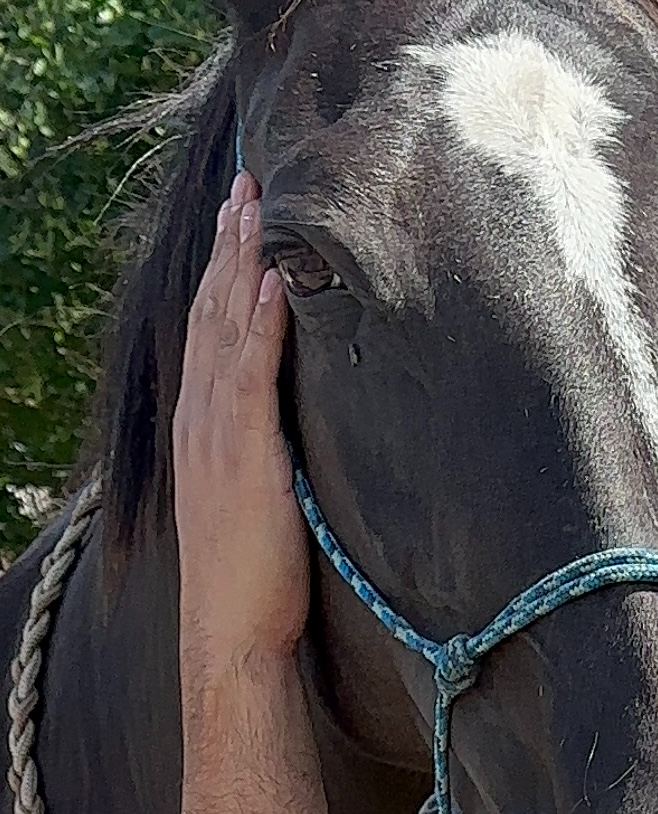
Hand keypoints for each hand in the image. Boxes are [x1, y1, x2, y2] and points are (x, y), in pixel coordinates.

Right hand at [173, 172, 307, 663]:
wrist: (232, 630)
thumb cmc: (254, 569)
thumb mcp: (256, 489)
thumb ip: (265, 442)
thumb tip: (297, 411)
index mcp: (206, 420)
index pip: (213, 327)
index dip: (226, 268)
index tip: (241, 214)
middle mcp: (203, 415)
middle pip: (214, 311)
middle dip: (231, 245)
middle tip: (247, 182)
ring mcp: (219, 432)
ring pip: (228, 329)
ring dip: (243, 263)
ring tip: (257, 205)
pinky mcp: (246, 455)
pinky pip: (253, 376)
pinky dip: (263, 324)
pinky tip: (276, 282)